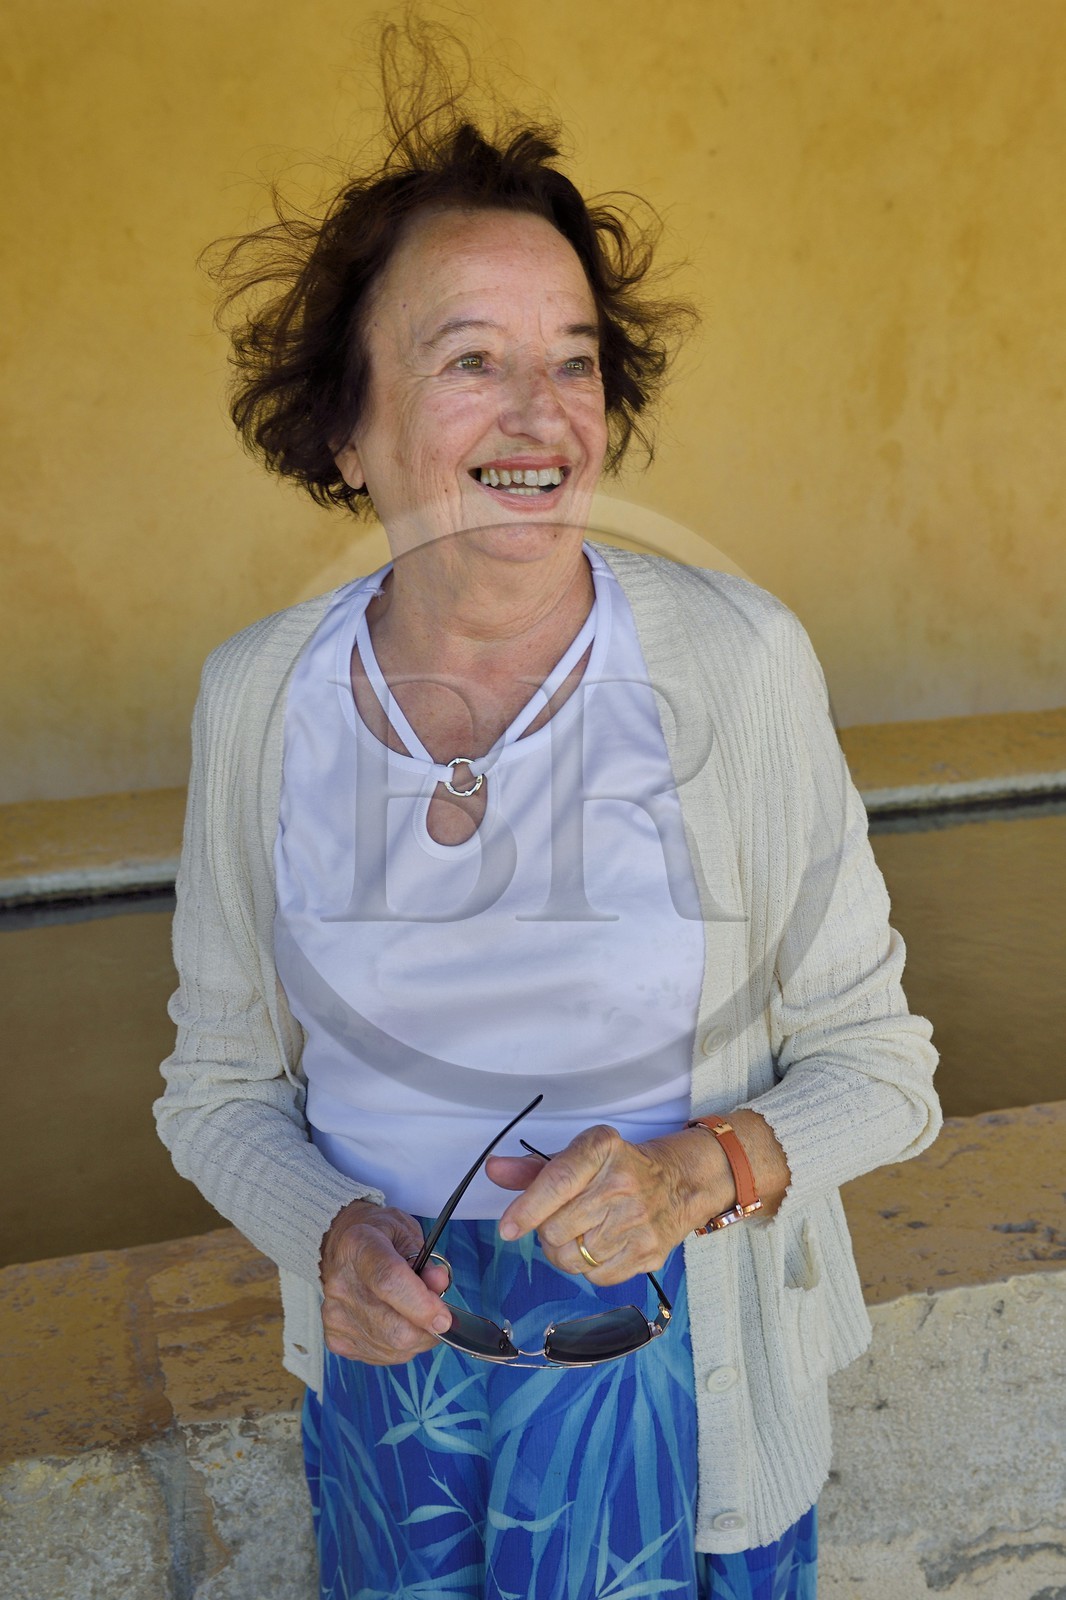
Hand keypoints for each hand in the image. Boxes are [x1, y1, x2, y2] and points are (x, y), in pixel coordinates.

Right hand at [319, 1199, 451, 1364]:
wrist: (341, 1247)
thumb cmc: (379, 1237)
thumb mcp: (407, 1234)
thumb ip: (426, 1260)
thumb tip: (439, 1283)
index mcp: (360, 1247)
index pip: (389, 1282)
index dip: (421, 1305)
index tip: (444, 1318)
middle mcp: (341, 1283)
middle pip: (393, 1328)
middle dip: (427, 1329)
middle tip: (437, 1314)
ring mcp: (335, 1315)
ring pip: (392, 1349)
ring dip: (416, 1339)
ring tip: (412, 1314)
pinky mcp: (335, 1338)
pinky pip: (381, 1356)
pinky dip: (399, 1347)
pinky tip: (394, 1323)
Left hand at [486, 1123, 735, 1284]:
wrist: (679, 1182)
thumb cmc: (618, 1167)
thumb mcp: (579, 1156)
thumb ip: (533, 1169)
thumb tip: (493, 1169)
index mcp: (601, 1149)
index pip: (556, 1183)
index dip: (526, 1210)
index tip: (507, 1229)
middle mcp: (622, 1184)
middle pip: (556, 1230)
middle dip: (546, 1231)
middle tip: (559, 1220)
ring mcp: (638, 1222)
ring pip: (572, 1258)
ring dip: (565, 1252)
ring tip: (579, 1233)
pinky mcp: (649, 1253)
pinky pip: (596, 1277)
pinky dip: (589, 1268)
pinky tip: (601, 1245)